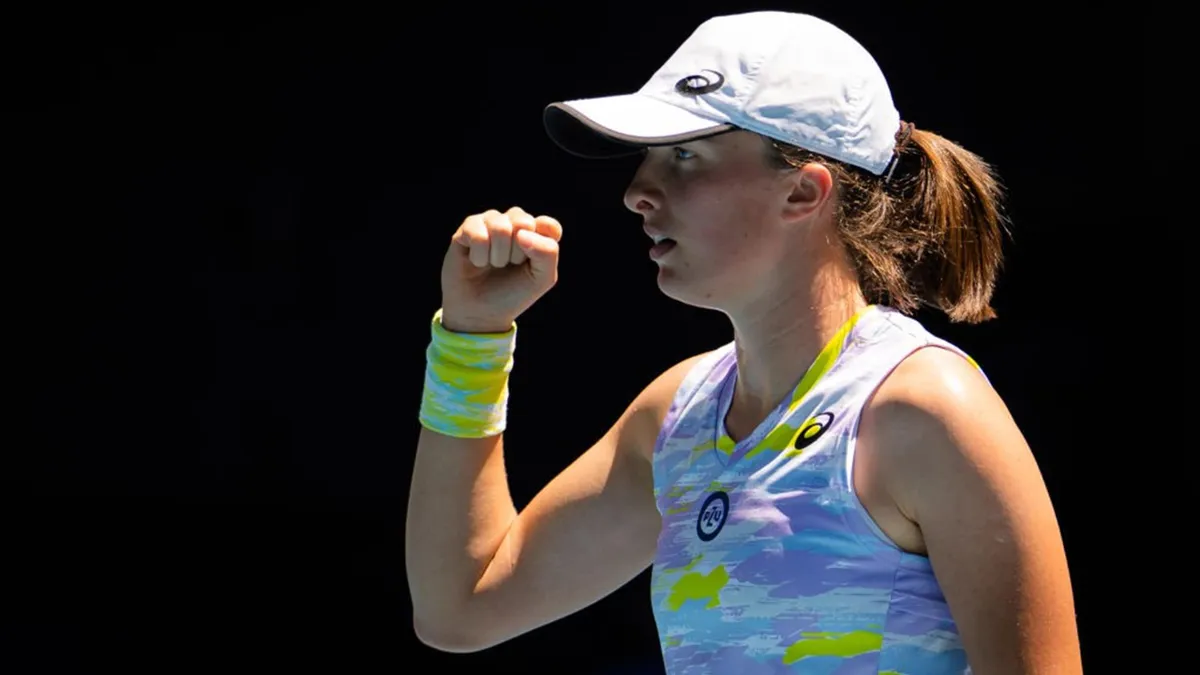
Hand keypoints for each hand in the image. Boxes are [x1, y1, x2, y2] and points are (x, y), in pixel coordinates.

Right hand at [440, 206, 562, 332]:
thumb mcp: (542, 279)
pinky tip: (477, 262)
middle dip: (517, 252)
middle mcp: (513, 222)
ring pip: (500, 227)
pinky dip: (480, 256)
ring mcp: (490, 222)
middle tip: (509, 265)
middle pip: (524, 222)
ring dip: (498, 256)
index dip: (541, 245)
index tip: (532, 264)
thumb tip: (522, 233)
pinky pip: (478, 234)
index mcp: (536, 233)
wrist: (480, 313)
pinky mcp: (468, 227)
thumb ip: (547, 252)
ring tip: (493, 265)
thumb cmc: (513, 293)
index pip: (548, 225)